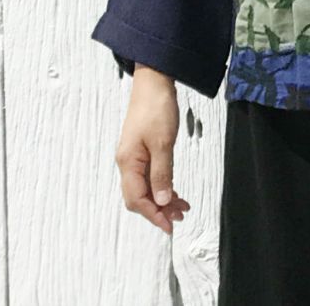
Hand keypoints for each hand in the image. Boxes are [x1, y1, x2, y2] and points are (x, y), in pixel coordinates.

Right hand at [113, 65, 190, 234]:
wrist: (154, 83)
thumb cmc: (156, 109)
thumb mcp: (163, 143)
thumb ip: (162, 173)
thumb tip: (161, 201)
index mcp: (128, 163)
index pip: (137, 199)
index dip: (153, 215)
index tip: (169, 226)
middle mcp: (127, 163)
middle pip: (140, 197)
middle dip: (159, 210)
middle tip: (180, 217)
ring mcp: (134, 157)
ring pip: (146, 187)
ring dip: (163, 199)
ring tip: (182, 207)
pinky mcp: (142, 151)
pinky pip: (150, 176)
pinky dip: (163, 185)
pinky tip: (174, 191)